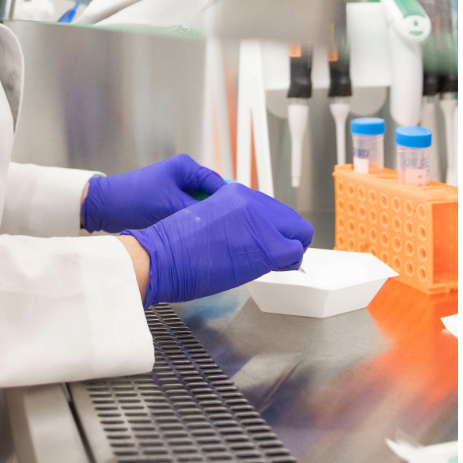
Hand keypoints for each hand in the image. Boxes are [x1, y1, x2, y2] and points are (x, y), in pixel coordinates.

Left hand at [81, 154, 225, 231]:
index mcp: (185, 167)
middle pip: (209, 193)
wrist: (104, 206)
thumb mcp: (170, 206)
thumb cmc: (134, 200)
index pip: (216, 183)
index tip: (240, 215)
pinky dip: (191, 219)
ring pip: (198, 203)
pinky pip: (187, 209)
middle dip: (217, 209)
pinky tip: (196, 231)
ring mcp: (174, 187)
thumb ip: (197, 212)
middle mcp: (182, 174)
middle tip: (230, 225)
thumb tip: (218, 221)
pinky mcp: (166, 200)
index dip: (229, 200)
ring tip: (214, 230)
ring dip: (203, 216)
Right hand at [128, 184, 313, 305]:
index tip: (268, 240)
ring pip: (300, 233)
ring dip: (291, 249)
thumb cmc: (174, 247)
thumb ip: (230, 220)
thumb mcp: (205, 218)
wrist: (162, 257)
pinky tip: (277, 268)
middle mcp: (253, 203)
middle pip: (291, 218)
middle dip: (289, 237)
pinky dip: (290, 262)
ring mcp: (262, 223)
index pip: (272, 208)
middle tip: (279, 254)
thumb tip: (246, 236)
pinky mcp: (268, 246)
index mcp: (236, 193)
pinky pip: (294, 253)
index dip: (273, 227)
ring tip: (276, 263)